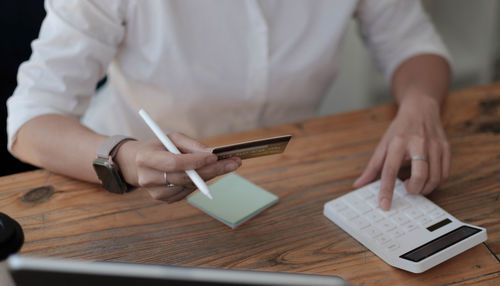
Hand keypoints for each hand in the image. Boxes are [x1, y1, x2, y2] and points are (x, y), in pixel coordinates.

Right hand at [115, 132, 240, 202]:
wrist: (136, 164)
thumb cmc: (159, 147)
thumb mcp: (172, 138)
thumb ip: (192, 145)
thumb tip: (213, 153)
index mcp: (146, 158)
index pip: (174, 163)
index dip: (195, 161)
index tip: (215, 156)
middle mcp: (148, 178)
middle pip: (185, 177)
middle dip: (212, 170)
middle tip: (233, 163)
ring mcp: (155, 192)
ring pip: (189, 186)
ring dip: (209, 176)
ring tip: (225, 165)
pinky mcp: (163, 199)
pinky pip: (187, 192)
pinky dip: (199, 183)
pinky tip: (205, 174)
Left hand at [353, 93, 449, 209]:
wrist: (420, 109)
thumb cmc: (399, 130)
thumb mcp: (383, 145)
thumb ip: (372, 167)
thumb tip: (358, 184)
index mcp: (397, 142)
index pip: (390, 170)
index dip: (386, 190)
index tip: (384, 205)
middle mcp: (417, 143)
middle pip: (420, 175)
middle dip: (413, 189)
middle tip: (407, 189)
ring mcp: (435, 145)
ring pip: (434, 178)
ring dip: (424, 188)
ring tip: (415, 184)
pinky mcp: (446, 148)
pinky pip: (444, 174)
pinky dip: (435, 183)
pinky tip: (427, 179)